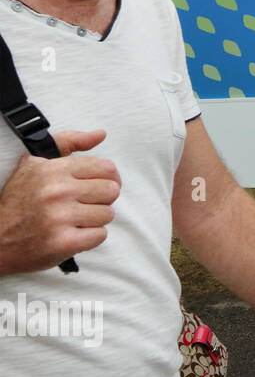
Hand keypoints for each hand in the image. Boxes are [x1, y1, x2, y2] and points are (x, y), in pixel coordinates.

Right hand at [0, 129, 119, 275]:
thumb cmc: (20, 201)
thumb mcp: (36, 164)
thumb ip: (69, 143)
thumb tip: (101, 134)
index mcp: (52, 170)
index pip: (107, 168)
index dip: (107, 178)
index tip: (96, 186)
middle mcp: (56, 191)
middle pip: (111, 191)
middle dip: (101, 199)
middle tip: (83, 205)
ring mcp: (60, 217)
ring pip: (108, 213)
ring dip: (95, 219)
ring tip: (74, 220)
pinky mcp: (64, 242)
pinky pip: (101, 235)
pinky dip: (90, 237)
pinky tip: (72, 233)